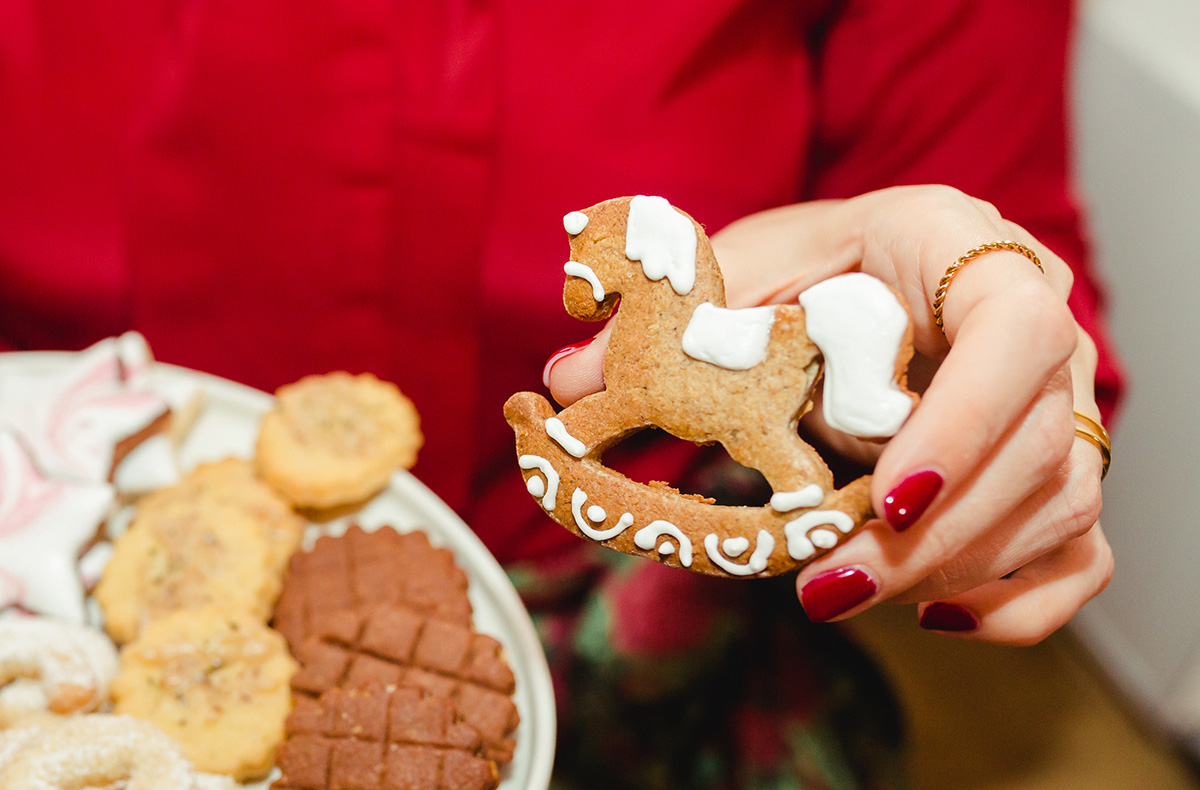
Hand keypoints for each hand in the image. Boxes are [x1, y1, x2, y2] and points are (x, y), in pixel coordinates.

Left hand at [545, 186, 1111, 644]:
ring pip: (1060, 506)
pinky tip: (937, 615)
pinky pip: (1078, 551)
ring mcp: (1061, 398)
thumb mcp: (738, 270)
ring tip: (845, 595)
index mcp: (964, 247)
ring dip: (955, 570)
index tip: (887, 496)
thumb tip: (565, 382)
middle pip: (1039, 447)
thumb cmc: (813, 264)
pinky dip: (1017, 599)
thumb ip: (664, 318)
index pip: (1015, 329)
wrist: (879, 274)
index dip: (966, 419)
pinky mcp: (1056, 464)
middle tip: (828, 587)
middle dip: (935, 536)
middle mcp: (1041, 321)